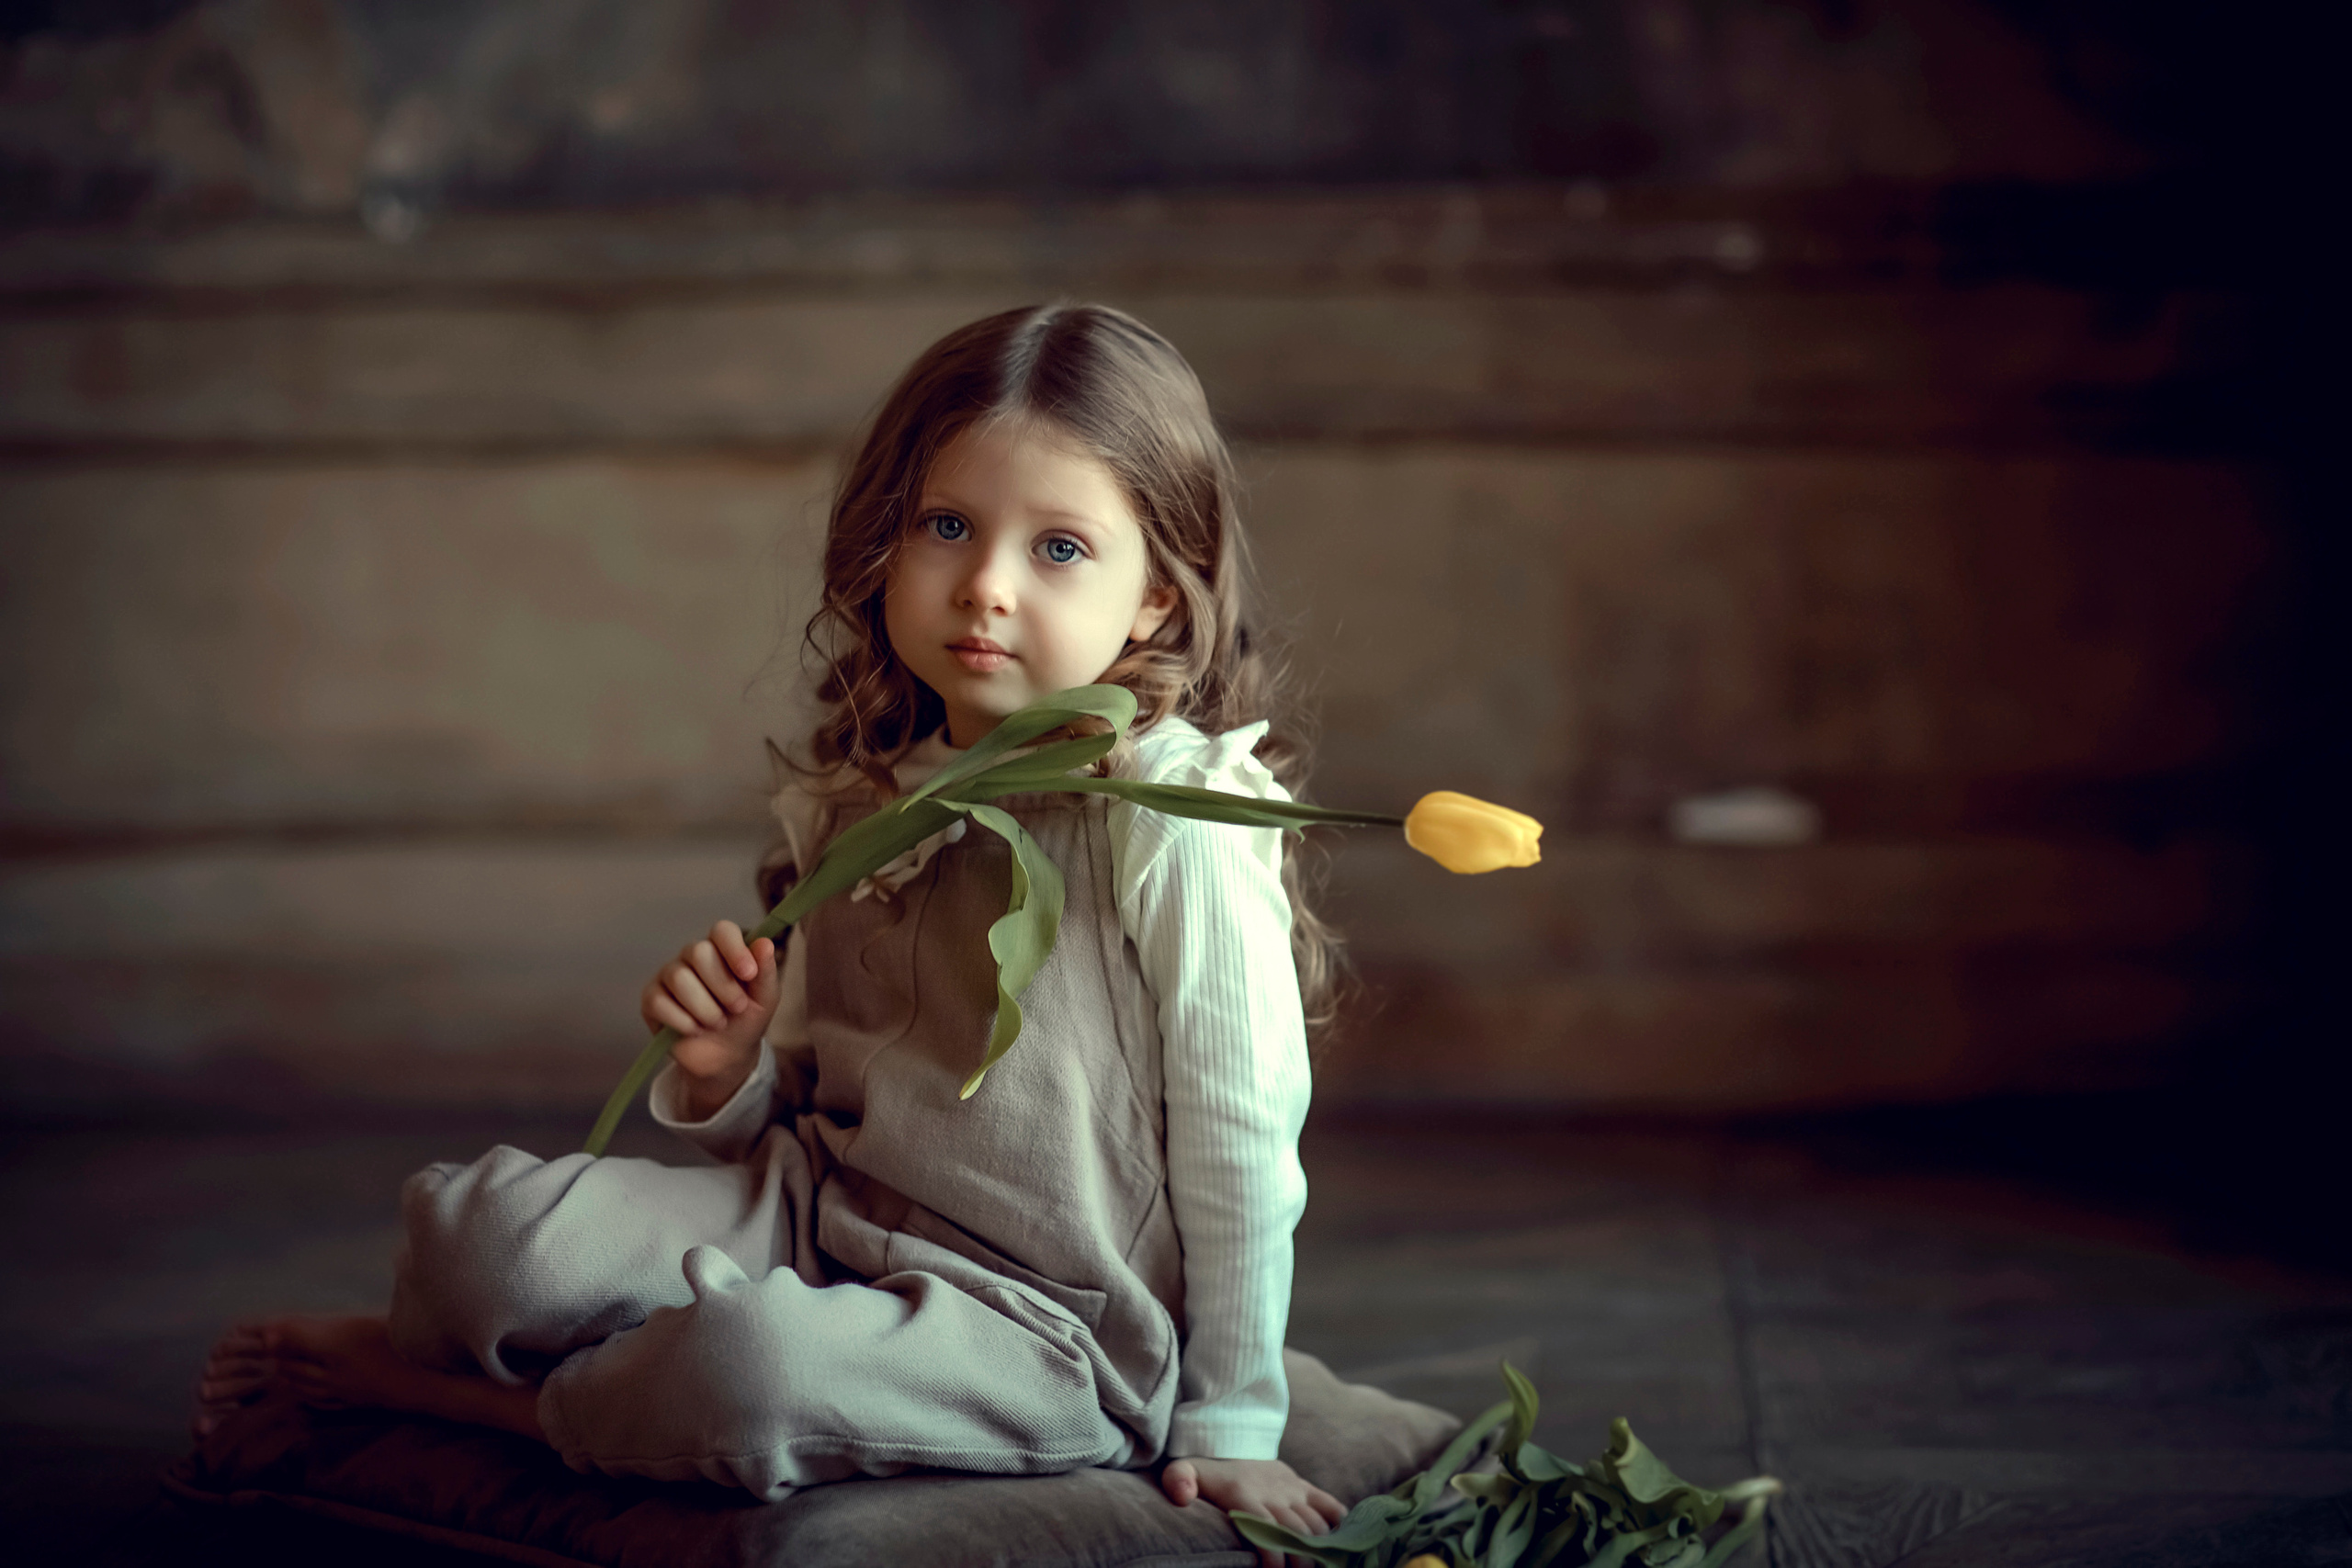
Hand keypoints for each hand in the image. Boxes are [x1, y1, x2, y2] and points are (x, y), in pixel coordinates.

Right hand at [640, 920, 778, 1118]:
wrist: (727, 1055)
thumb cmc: (746, 1019)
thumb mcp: (764, 998)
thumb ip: (765, 970)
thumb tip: (764, 943)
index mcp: (722, 948)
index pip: (722, 930)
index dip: (734, 949)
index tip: (749, 974)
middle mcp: (692, 955)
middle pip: (698, 951)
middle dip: (722, 985)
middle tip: (737, 1008)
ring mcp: (668, 975)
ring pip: (679, 978)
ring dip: (705, 1008)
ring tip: (718, 1023)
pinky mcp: (651, 999)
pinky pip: (660, 1002)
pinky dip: (683, 1022)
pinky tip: (695, 1030)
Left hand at [1161, 1456, 1344, 1567]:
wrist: (1235, 1439)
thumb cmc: (1209, 1468)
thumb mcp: (1184, 1469)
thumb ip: (1178, 1480)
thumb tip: (1181, 1497)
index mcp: (1245, 1495)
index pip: (1265, 1529)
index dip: (1274, 1556)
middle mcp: (1273, 1493)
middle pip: (1297, 1532)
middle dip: (1301, 1560)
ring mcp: (1292, 1490)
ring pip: (1316, 1524)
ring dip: (1319, 1548)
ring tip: (1316, 1565)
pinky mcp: (1305, 1487)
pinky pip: (1330, 1505)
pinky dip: (1339, 1524)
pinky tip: (1337, 1543)